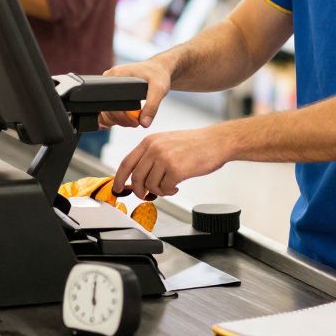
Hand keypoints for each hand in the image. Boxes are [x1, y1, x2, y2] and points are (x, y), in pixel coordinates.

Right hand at [100, 58, 171, 128]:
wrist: (160, 69)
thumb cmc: (159, 75)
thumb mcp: (158, 89)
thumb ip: (151, 107)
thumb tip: (144, 124)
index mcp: (115, 75)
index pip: (108, 101)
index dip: (120, 115)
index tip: (135, 121)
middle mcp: (109, 80)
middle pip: (105, 108)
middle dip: (121, 120)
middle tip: (137, 123)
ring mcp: (110, 87)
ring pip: (107, 111)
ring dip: (120, 120)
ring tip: (136, 120)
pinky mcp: (113, 92)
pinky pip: (111, 110)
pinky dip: (120, 117)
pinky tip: (131, 118)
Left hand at [112, 127, 229, 197]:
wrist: (216, 142)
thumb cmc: (195, 144)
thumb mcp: (167, 142)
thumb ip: (151, 156)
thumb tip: (138, 177)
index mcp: (150, 141)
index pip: (126, 163)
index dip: (119, 178)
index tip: (118, 188)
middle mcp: (154, 149)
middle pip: (136, 178)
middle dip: (140, 191)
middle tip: (147, 194)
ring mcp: (164, 159)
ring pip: (150, 186)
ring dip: (159, 191)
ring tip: (169, 186)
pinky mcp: (176, 170)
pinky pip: (164, 189)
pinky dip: (169, 191)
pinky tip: (177, 186)